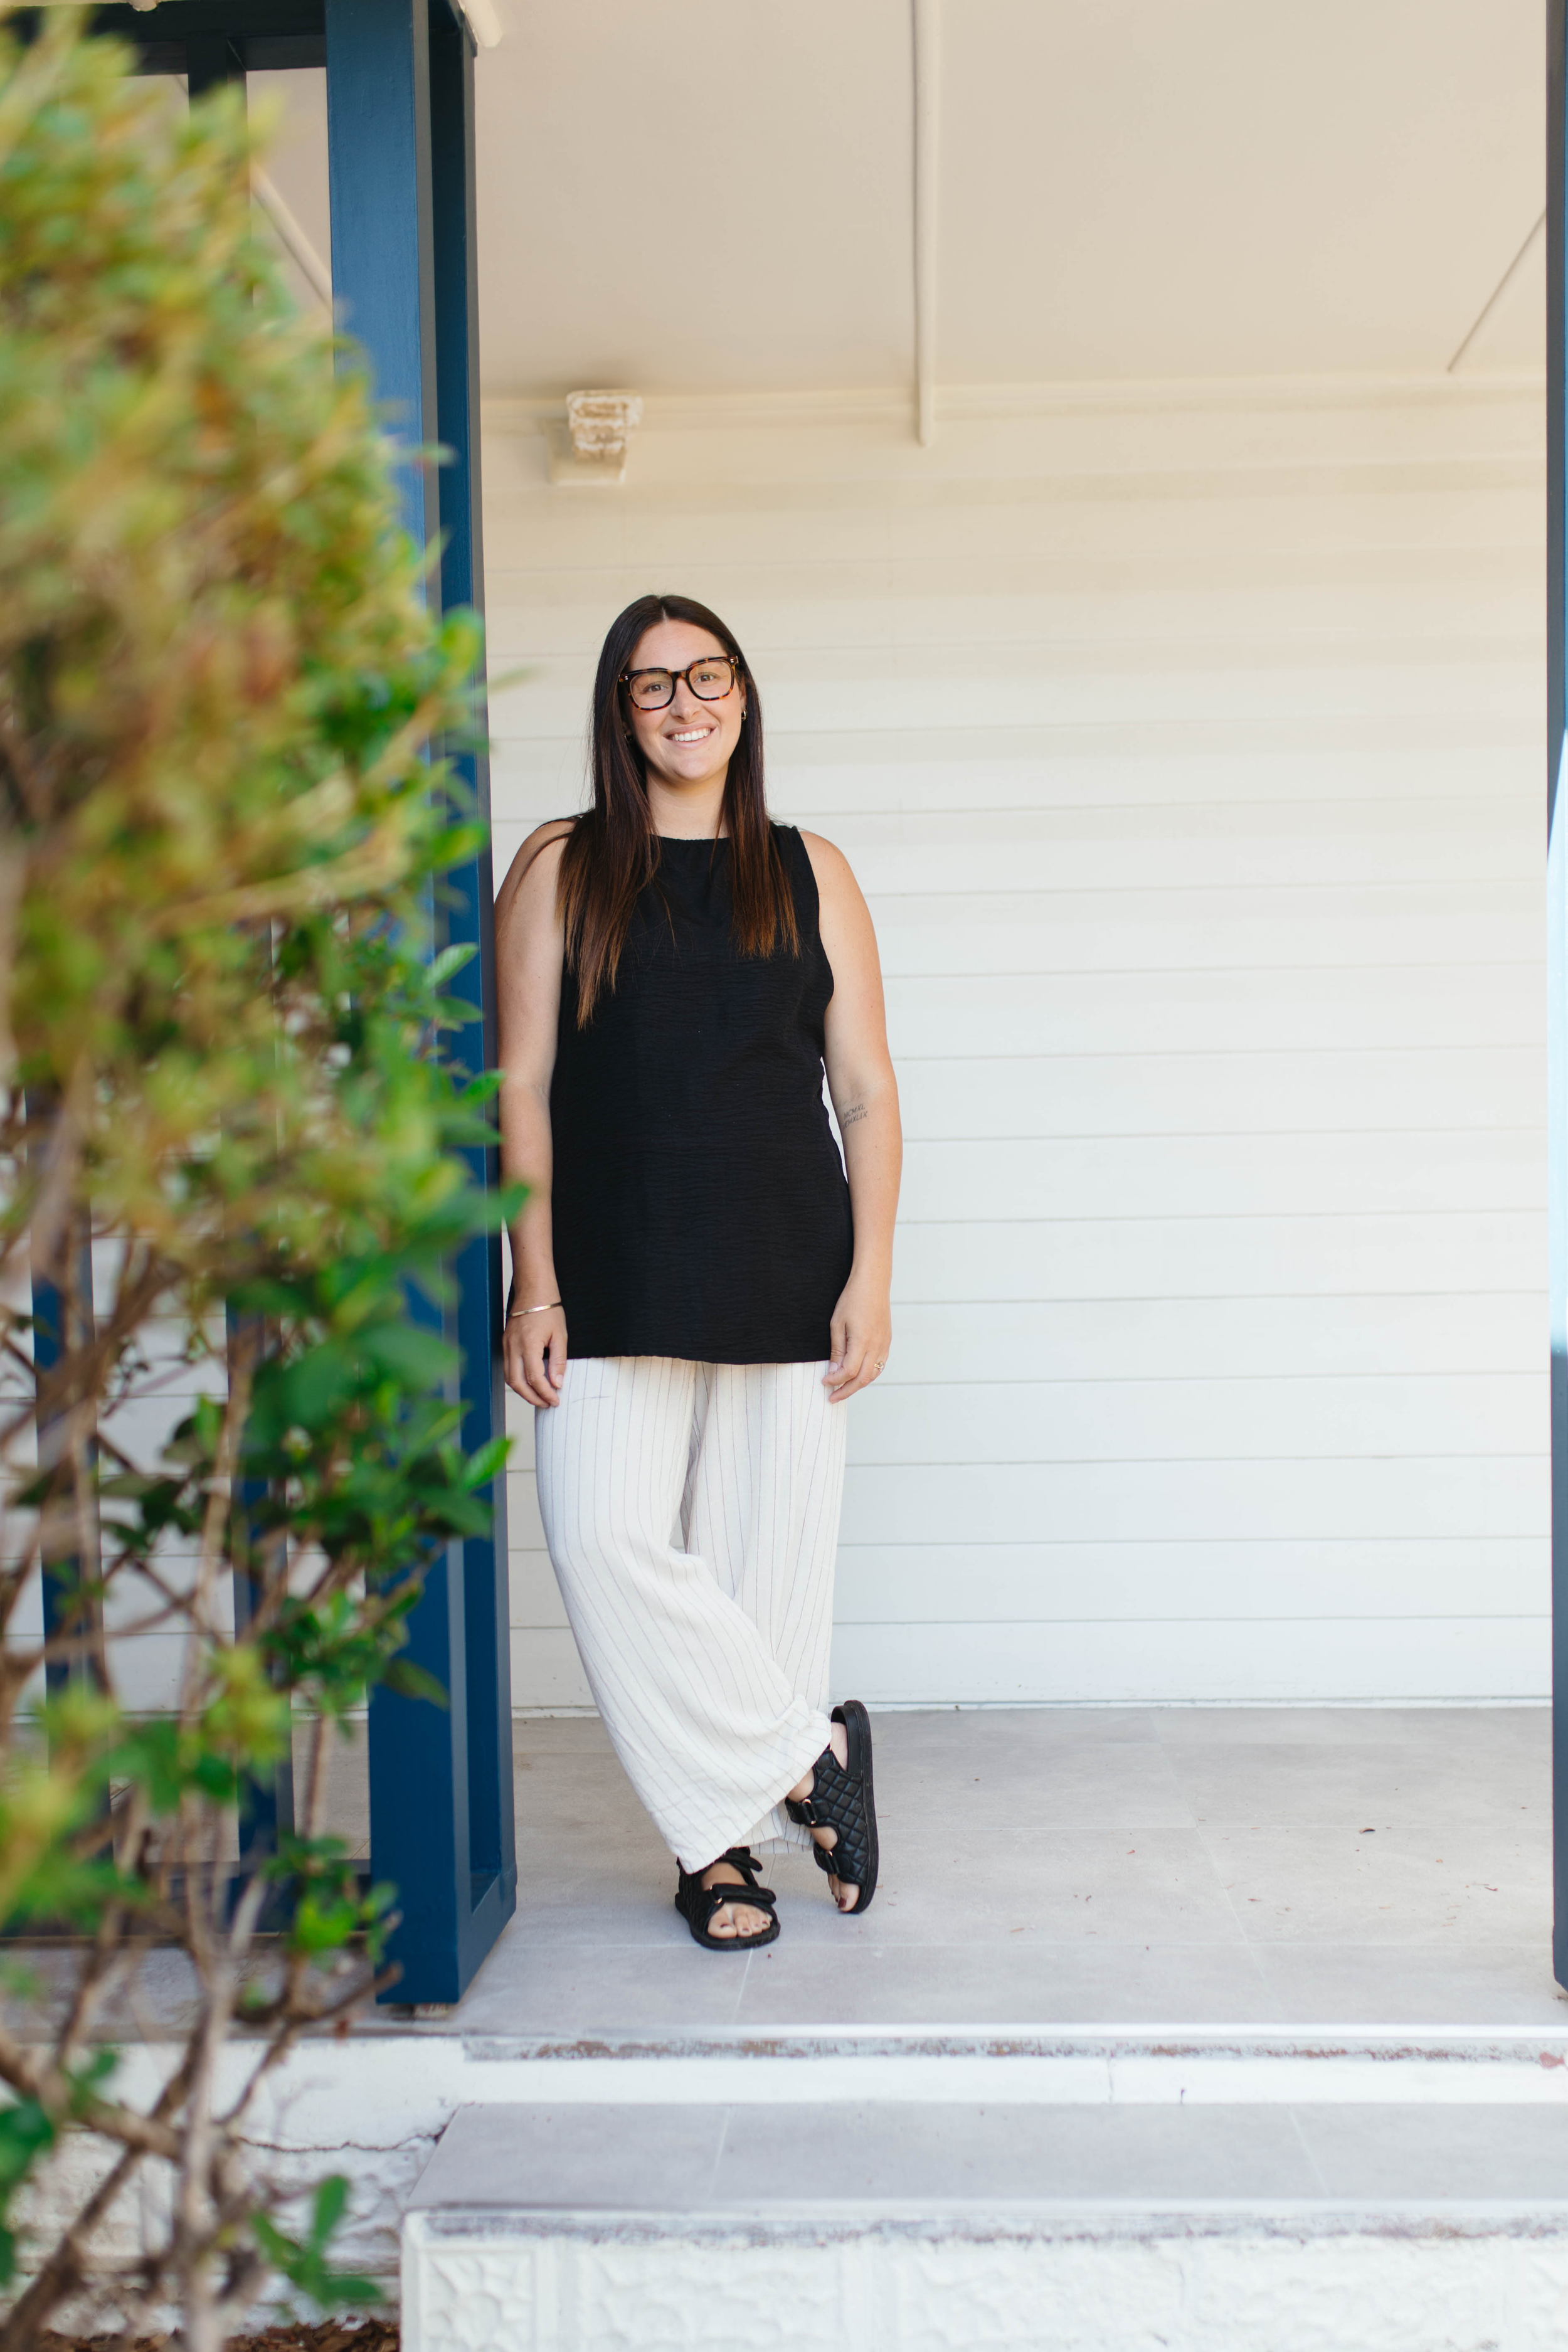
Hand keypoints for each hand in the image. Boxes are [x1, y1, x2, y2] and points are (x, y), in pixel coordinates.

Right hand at [504, 1301, 567, 1406]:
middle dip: (532, 1398)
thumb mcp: (560, 1336)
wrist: (533, 1291)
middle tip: (547, 1404)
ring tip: (539, 1397)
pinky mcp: (505, 1344)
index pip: (534, 1378)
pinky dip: (517, 1380)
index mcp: (528, 1345)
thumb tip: (557, 1383)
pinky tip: (529, 1384)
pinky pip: (507, 1368)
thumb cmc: (548, 1310)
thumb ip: (558, 1361)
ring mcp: (506, 1346)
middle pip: (517, 1383)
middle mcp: (513, 1347)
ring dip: (523, 1392)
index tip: (555, 1401)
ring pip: (509, 1378)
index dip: (545, 1393)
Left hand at [824, 1274, 890, 1402]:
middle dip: (846, 1391)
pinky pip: (879, 1365)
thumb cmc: (852, 1300)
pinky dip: (868, 1375)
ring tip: (844, 1389)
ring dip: (858, 1385)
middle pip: (862, 1379)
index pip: (848, 1372)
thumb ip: (837, 1350)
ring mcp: (884, 1345)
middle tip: (833, 1397)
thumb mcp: (837, 1324)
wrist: (873, 1284)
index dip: (835, 1380)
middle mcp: (876, 1346)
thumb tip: (834, 1371)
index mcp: (862, 1342)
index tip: (824, 1382)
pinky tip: (858, 1375)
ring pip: (873, 1375)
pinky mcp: (887, 1341)